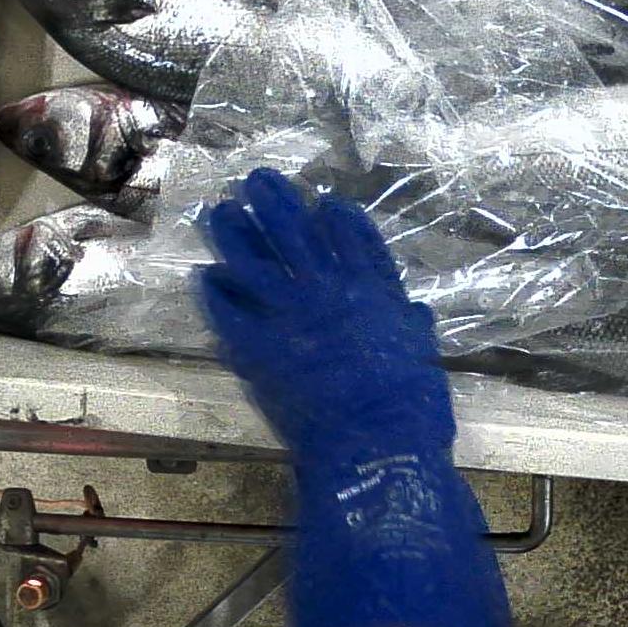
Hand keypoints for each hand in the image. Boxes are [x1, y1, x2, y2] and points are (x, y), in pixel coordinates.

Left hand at [198, 166, 449, 464]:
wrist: (374, 445)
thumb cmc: (411, 402)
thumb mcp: (422, 349)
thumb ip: (410, 321)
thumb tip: (413, 310)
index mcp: (370, 286)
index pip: (349, 232)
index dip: (333, 213)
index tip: (321, 200)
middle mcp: (325, 288)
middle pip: (292, 231)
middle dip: (272, 201)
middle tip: (254, 181)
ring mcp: (287, 315)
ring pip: (251, 261)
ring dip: (233, 233)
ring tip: (218, 212)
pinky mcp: (256, 348)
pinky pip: (227, 311)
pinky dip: (215, 291)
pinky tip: (205, 277)